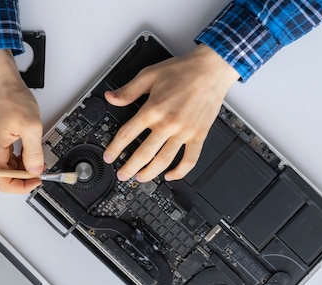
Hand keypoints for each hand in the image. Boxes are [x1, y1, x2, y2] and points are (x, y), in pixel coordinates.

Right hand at [0, 49, 43, 192]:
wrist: (3, 82)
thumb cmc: (11, 98)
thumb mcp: (31, 127)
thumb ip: (34, 153)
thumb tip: (35, 170)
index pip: (4, 184)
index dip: (23, 186)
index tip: (37, 180)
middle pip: (6, 178)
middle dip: (26, 176)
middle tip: (42, 169)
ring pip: (9, 169)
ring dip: (25, 167)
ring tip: (38, 157)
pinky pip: (9, 159)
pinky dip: (22, 159)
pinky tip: (31, 152)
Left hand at [103, 43, 239, 181]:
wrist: (211, 69)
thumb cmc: (183, 71)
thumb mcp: (149, 75)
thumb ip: (128, 90)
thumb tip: (110, 98)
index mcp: (153, 109)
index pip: (127, 134)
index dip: (115, 148)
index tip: (109, 156)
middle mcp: (168, 123)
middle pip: (144, 153)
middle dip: (129, 167)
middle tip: (122, 175)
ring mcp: (184, 131)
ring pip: (164, 160)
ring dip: (150, 173)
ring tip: (140, 178)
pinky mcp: (199, 135)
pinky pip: (190, 159)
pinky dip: (180, 172)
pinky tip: (171, 175)